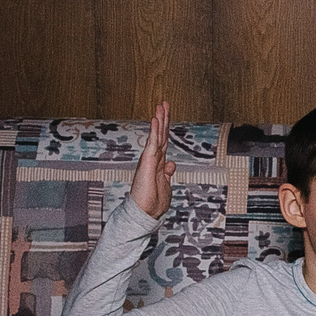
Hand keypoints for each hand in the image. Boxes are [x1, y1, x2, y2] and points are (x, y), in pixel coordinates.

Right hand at [131, 100, 173, 219]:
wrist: (145, 212)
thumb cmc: (153, 202)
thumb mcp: (166, 184)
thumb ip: (167, 173)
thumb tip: (170, 163)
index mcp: (158, 162)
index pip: (163, 141)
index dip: (165, 128)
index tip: (166, 114)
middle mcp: (153, 158)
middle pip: (160, 135)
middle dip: (163, 118)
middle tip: (164, 103)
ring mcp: (149, 160)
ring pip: (156, 136)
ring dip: (159, 120)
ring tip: (160, 106)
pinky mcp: (147, 163)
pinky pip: (152, 143)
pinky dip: (154, 131)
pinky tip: (155, 120)